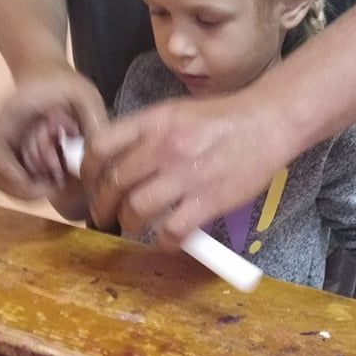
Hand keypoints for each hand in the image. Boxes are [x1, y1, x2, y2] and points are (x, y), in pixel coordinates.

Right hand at [0, 62, 106, 199]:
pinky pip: (18, 185)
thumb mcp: (84, 94)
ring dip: (35, 190)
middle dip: (31, 189)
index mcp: (7, 117)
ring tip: (63, 182)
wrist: (46, 75)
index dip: (15, 174)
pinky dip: (38, 187)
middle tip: (63, 185)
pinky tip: (60, 179)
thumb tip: (98, 154)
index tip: (47, 183)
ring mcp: (5, 151)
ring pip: (8, 186)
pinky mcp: (14, 160)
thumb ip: (94, 119)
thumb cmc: (63, 82)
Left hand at [83, 89, 286, 247]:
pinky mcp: (208, 200)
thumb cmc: (223, 120)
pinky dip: (163, 242)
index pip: (101, 146)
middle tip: (104, 216)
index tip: (90, 184)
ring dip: (129, 225)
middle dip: (102, 206)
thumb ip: (145, 135)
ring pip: (136, 210)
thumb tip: (114, 161)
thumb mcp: (176, 114)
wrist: (268, 122)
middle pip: (114, 183)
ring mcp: (186, 174)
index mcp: (154, 121)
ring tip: (132, 228)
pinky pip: (171, 231)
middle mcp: (164, 146)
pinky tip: (166, 241)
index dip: (87, 171)